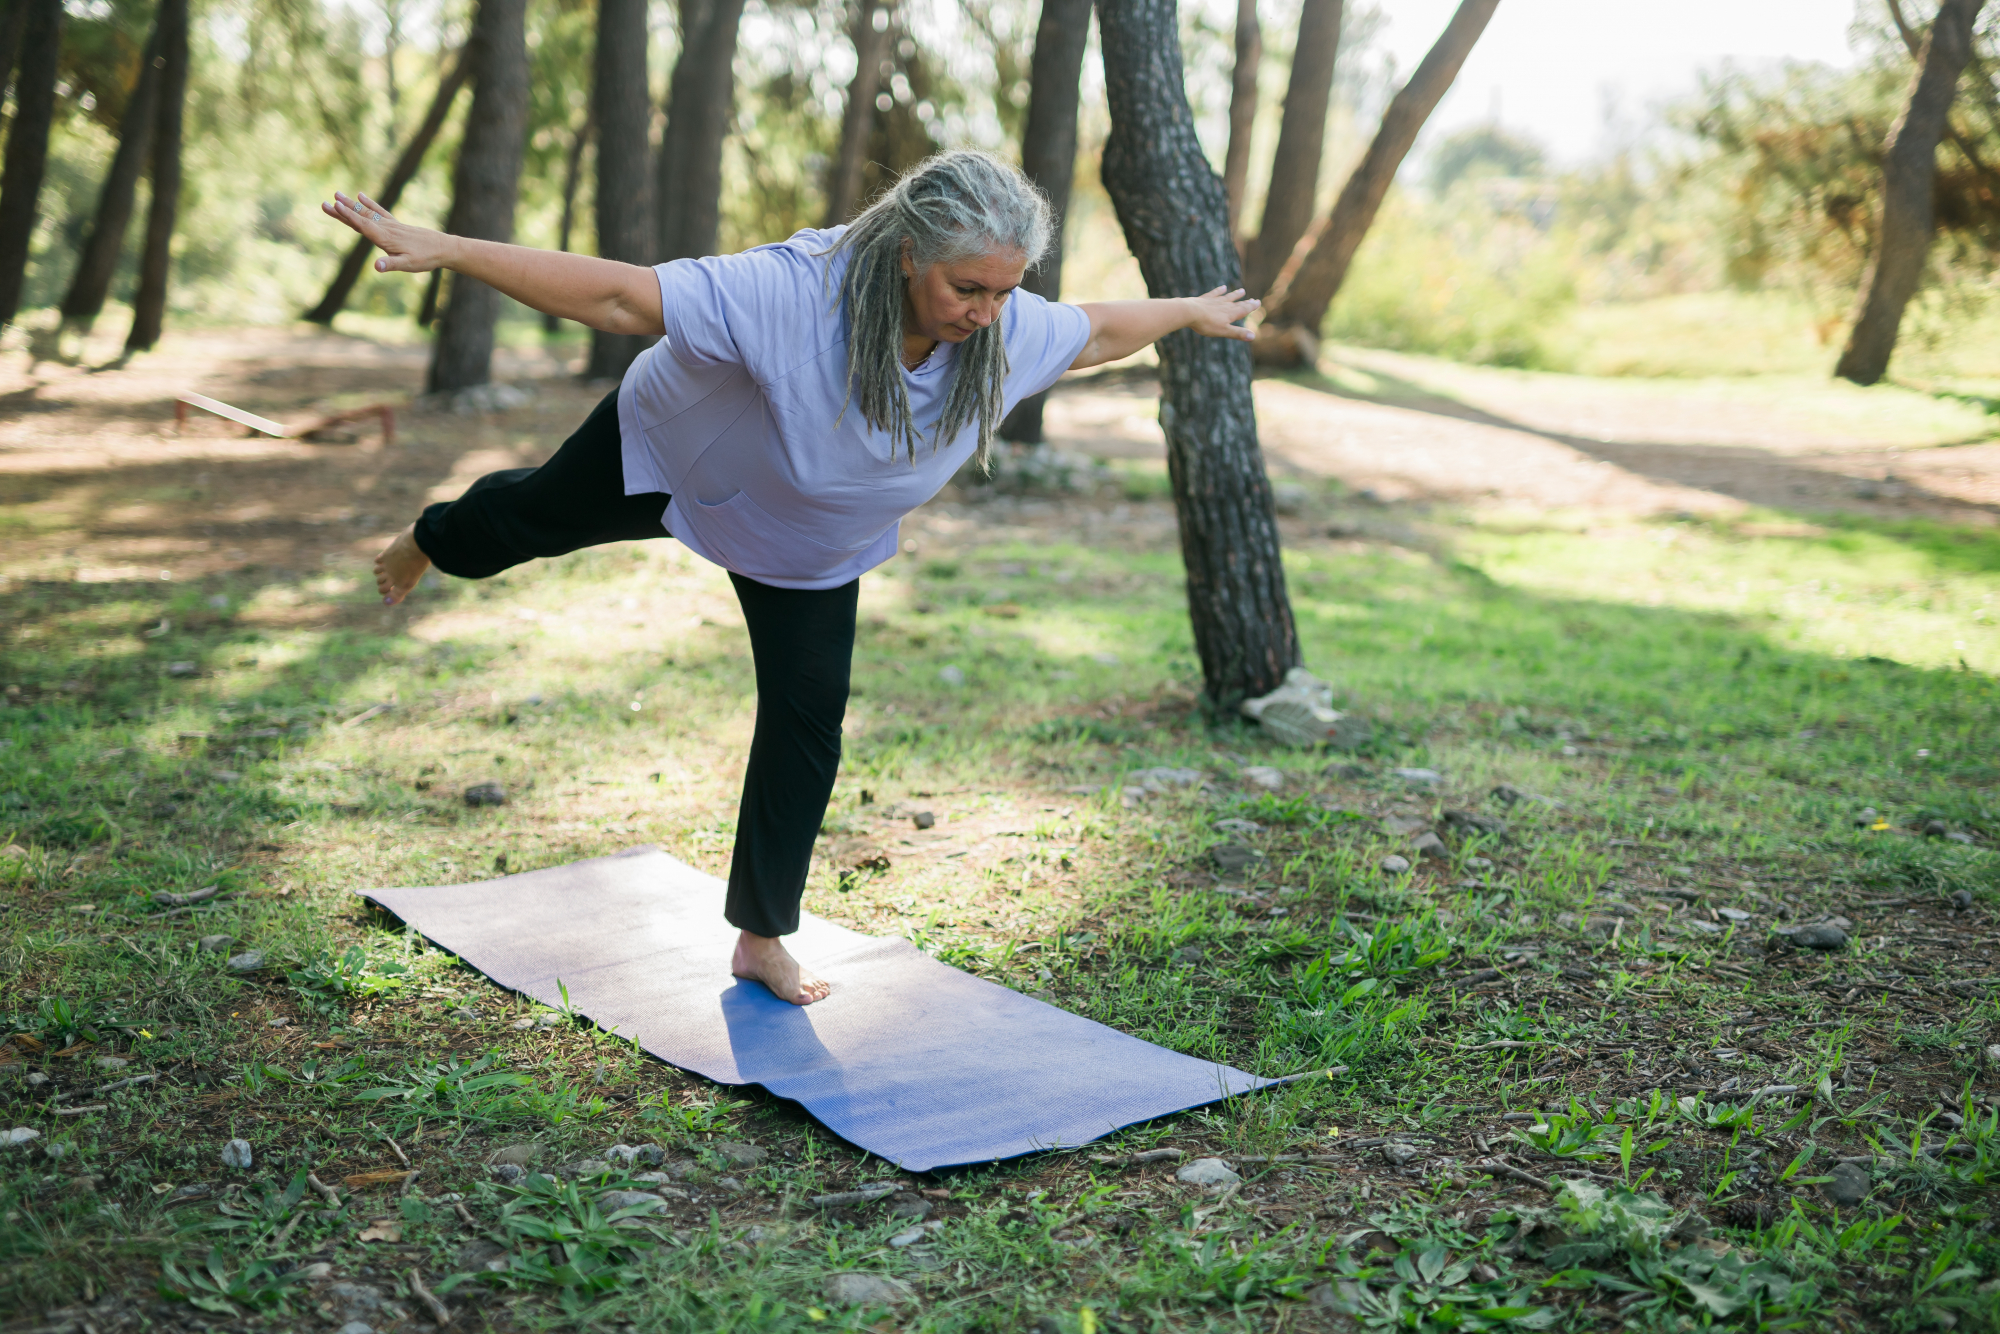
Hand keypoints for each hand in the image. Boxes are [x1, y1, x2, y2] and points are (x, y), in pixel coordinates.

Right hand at [321, 191, 452, 273]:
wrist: (443, 248)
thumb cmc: (425, 259)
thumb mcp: (408, 265)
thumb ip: (390, 264)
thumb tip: (375, 267)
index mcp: (385, 238)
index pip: (362, 225)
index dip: (347, 216)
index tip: (333, 206)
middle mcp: (386, 228)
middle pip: (360, 217)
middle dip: (342, 210)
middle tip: (324, 203)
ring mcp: (390, 224)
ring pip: (367, 213)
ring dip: (351, 205)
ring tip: (336, 195)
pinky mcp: (395, 224)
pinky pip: (379, 211)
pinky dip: (368, 203)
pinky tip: (360, 196)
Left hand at [1185, 286, 1259, 340]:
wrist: (1189, 312)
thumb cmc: (1206, 324)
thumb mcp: (1224, 331)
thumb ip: (1238, 333)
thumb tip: (1253, 336)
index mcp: (1230, 314)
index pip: (1243, 310)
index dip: (1251, 307)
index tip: (1257, 302)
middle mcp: (1224, 306)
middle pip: (1237, 304)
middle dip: (1246, 302)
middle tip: (1253, 299)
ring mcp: (1214, 301)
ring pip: (1227, 297)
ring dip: (1235, 295)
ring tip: (1242, 291)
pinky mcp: (1204, 299)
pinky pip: (1214, 293)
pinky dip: (1219, 290)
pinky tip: (1223, 287)